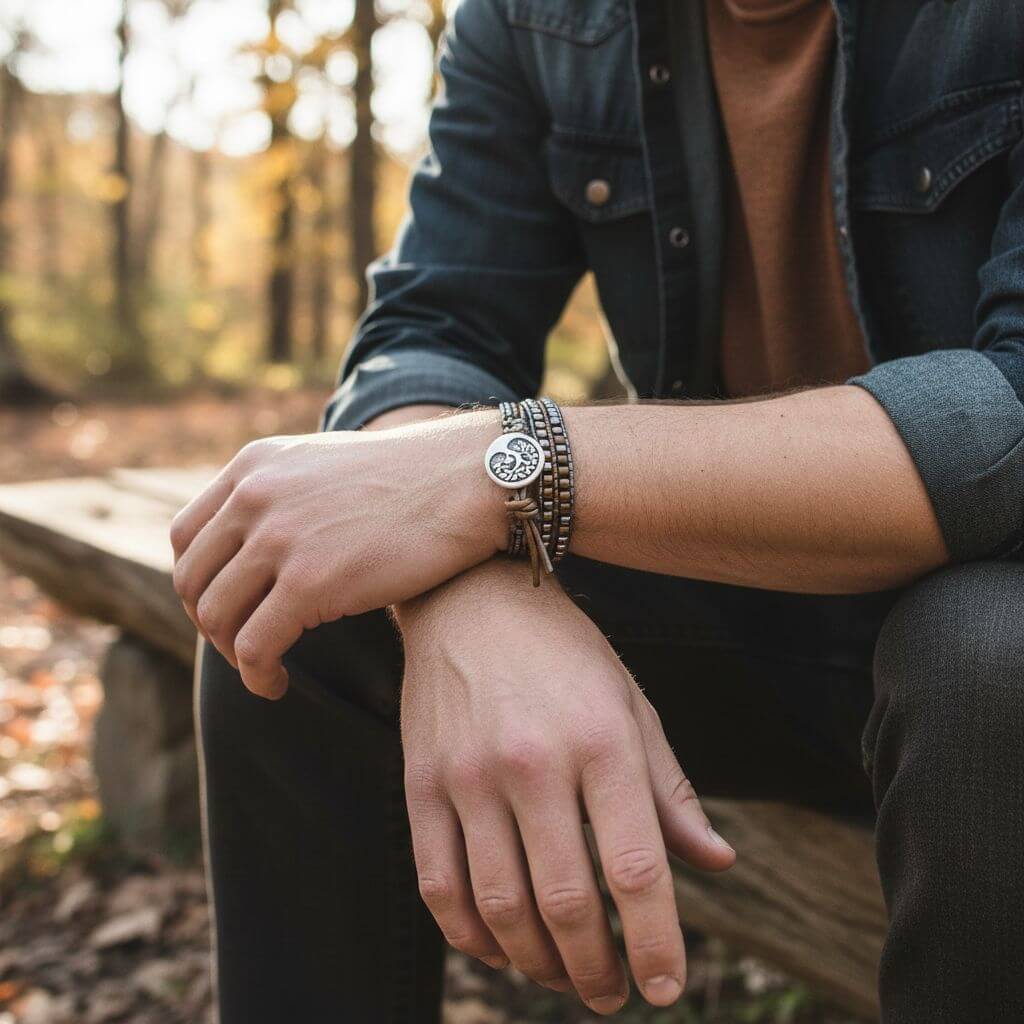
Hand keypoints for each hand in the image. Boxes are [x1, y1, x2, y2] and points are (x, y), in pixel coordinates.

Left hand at [170, 414, 503, 697]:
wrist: (469, 479)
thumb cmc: (412, 482)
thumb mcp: (325, 468)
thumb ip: (283, 495)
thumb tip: (259, 546)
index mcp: (254, 466)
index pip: (186, 537)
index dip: (199, 585)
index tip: (230, 610)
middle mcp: (255, 496)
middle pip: (192, 581)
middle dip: (211, 626)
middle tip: (244, 648)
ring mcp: (280, 538)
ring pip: (216, 618)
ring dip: (233, 655)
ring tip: (264, 669)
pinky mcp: (311, 582)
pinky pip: (255, 647)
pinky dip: (256, 676)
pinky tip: (276, 684)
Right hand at [396, 560, 734, 1014]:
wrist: (470, 597)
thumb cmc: (564, 653)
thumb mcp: (630, 704)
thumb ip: (670, 790)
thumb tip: (717, 864)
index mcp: (601, 740)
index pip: (636, 867)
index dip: (656, 943)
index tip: (665, 991)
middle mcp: (534, 761)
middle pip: (566, 901)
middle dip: (595, 970)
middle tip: (611, 996)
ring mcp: (469, 774)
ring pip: (500, 905)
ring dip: (536, 963)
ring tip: (560, 977)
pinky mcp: (421, 783)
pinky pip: (439, 884)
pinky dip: (470, 935)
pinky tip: (498, 947)